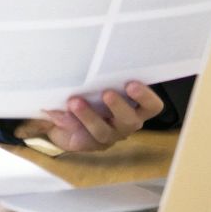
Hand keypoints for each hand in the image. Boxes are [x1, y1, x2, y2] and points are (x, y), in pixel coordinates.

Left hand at [13, 82, 164, 152]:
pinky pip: (80, 138)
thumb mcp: (99, 84)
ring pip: (102, 131)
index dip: (145, 97)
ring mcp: (108, 137)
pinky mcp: (88, 145)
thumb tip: (90, 66)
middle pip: (130, 121)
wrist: (69, 116)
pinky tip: (58, 113)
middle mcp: (126, 125)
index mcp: (136, 109)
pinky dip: (69, 123)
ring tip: (75, 102)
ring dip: (89, 116)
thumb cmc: (94, 94)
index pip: (152, 106)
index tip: (131, 83)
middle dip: (118, 106)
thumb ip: (99, 77)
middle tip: (107, 93)